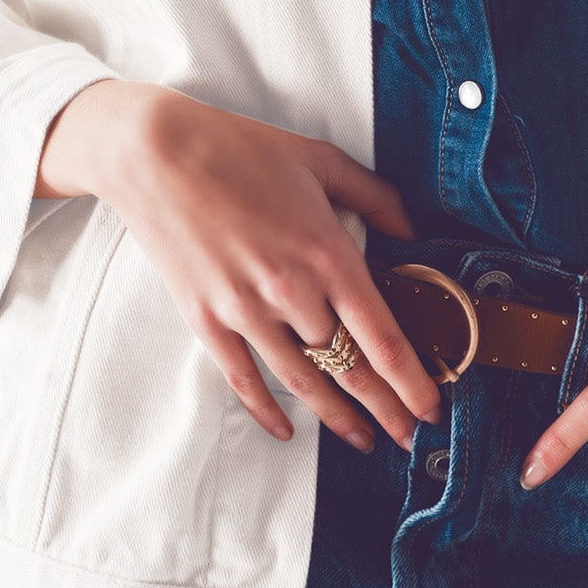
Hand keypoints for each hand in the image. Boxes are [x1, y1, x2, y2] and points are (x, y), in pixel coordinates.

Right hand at [36, 78, 443, 453]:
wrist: (157, 152)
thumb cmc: (239, 148)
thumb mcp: (319, 159)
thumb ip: (373, 196)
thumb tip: (410, 229)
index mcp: (327, 252)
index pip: (381, 337)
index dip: (411, 381)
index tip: (431, 407)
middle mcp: (292, 291)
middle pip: (349, 368)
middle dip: (385, 408)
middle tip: (407, 437)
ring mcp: (246, 310)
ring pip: (303, 382)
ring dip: (336, 417)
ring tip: (362, 438)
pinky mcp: (206, 319)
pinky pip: (244, 378)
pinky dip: (266, 409)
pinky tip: (286, 430)